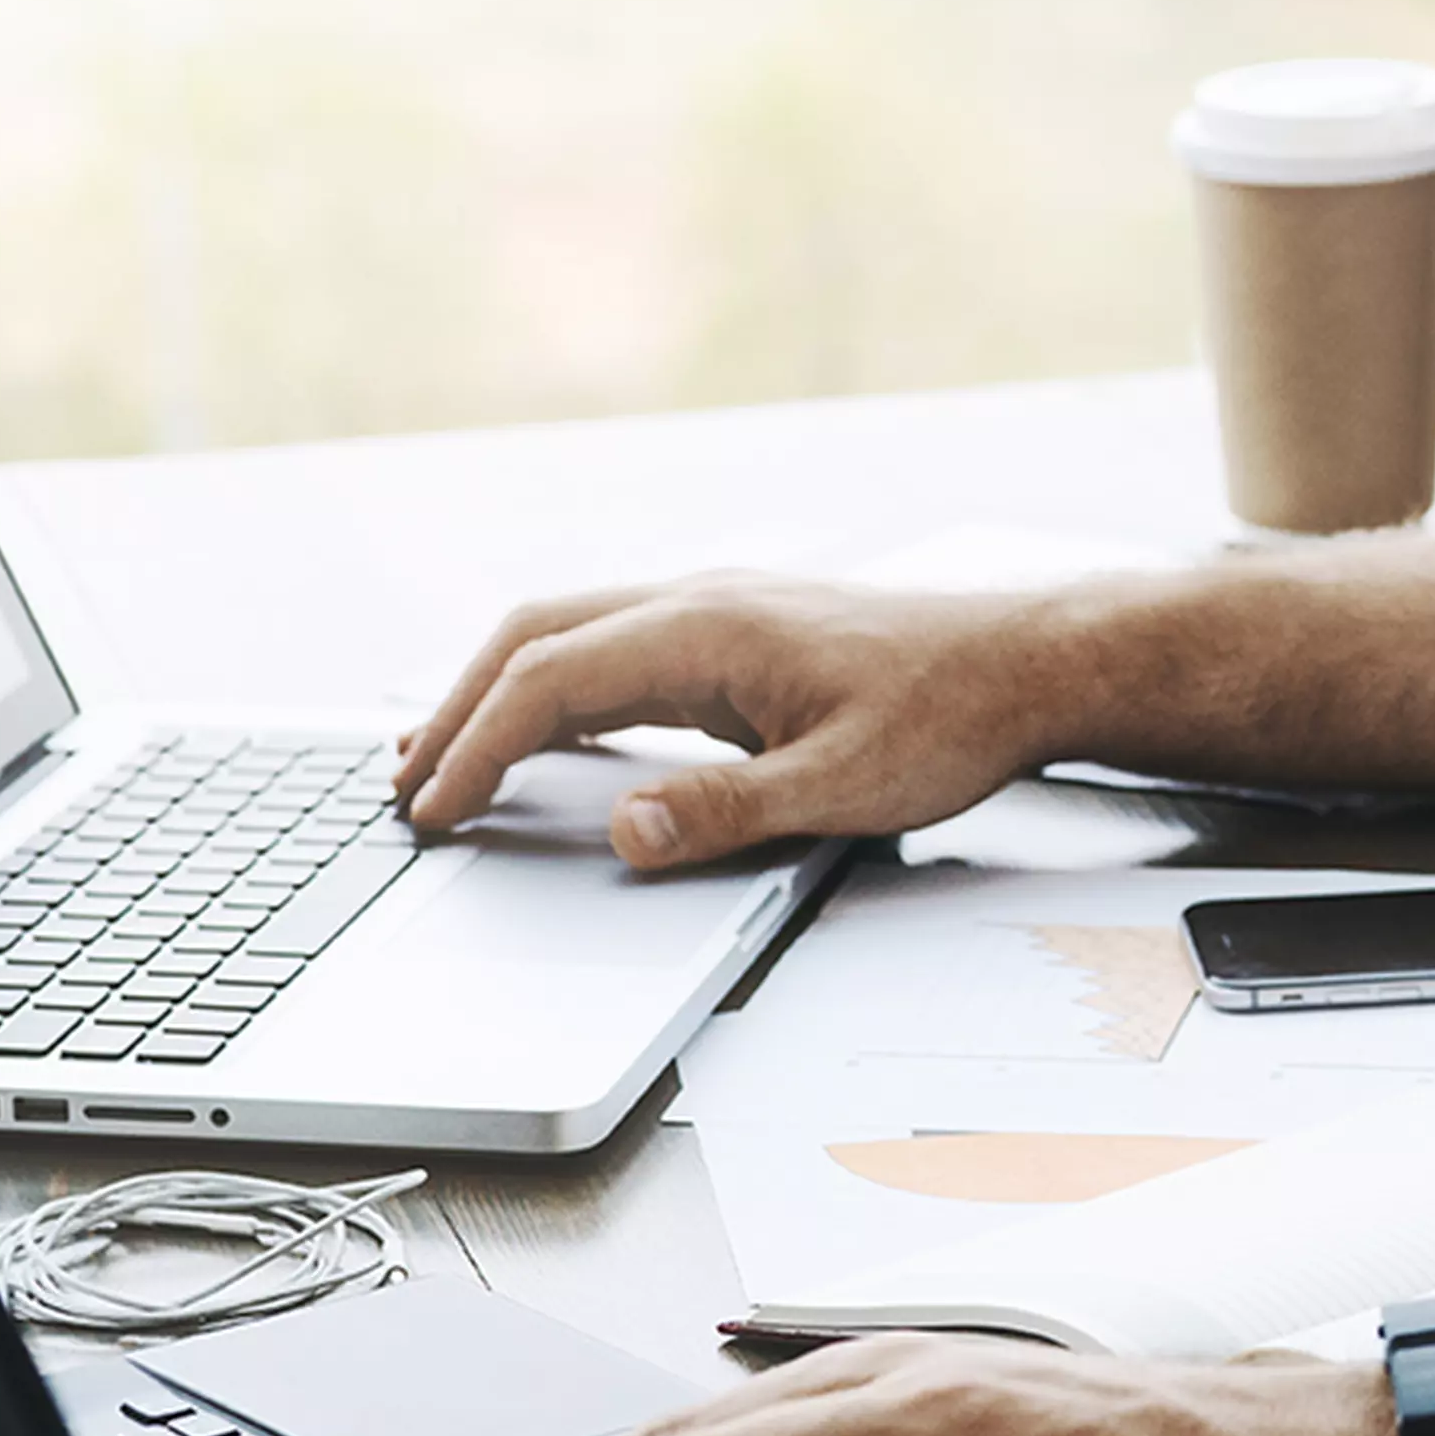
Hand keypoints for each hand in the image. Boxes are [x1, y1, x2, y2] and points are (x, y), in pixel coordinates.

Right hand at [391, 574, 1069, 867]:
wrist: (1030, 664)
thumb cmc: (953, 715)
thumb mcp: (846, 783)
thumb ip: (729, 809)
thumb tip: (624, 833)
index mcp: (711, 628)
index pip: (551, 679)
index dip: (477, 745)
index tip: (431, 808)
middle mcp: (700, 603)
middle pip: (537, 639)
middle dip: (459, 709)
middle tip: (405, 786)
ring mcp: (717, 613)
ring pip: (571, 636)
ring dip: (498, 693)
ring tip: (440, 758)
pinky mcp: (738, 637)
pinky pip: (618, 652)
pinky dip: (557, 692)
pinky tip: (541, 738)